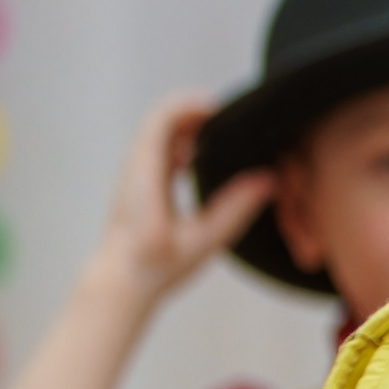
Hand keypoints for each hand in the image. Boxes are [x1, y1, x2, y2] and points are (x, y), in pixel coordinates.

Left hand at [91, 94, 275, 306]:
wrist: (119, 283)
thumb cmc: (155, 266)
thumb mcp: (203, 241)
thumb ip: (236, 209)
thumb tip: (268, 180)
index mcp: (145, 177)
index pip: (160, 121)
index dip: (190, 106)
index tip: (223, 109)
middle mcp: (134, 169)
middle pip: (160, 120)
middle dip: (195, 112)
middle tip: (232, 118)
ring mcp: (133, 174)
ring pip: (157, 132)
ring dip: (188, 126)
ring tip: (221, 135)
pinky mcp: (137, 183)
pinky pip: (157, 148)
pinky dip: (180, 141)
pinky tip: (200, 157)